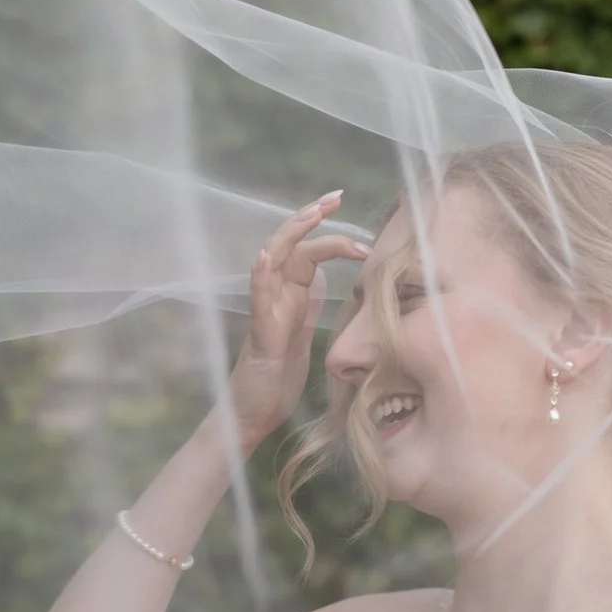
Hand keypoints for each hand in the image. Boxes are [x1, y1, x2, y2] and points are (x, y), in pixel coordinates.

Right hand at [226, 191, 368, 451]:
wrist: (252, 416)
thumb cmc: (275, 382)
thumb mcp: (302, 338)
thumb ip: (309, 308)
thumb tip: (328, 281)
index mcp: (291, 298)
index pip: (310, 252)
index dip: (332, 234)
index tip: (358, 222)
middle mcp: (276, 298)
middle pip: (291, 245)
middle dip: (313, 217)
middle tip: (336, 196)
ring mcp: (265, 312)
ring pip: (273, 260)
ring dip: (292, 234)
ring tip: (311, 213)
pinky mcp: (259, 334)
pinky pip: (257, 298)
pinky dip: (261, 275)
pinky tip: (267, 255)